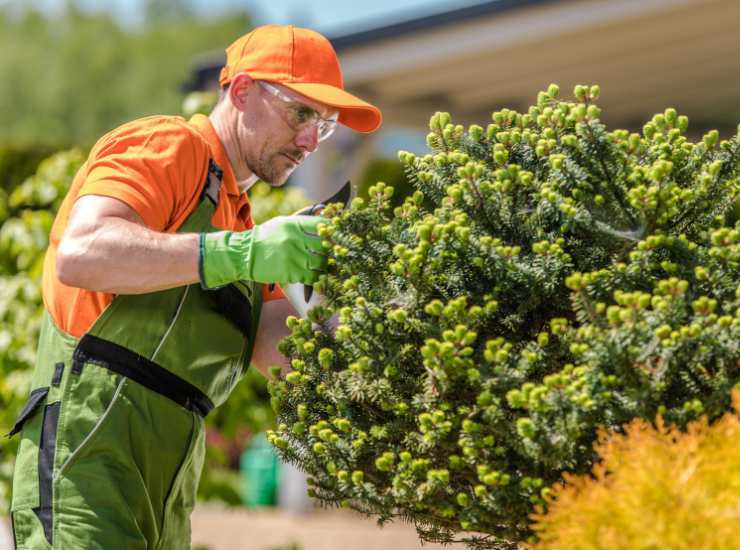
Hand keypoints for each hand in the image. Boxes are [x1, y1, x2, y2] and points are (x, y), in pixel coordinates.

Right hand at [199, 215, 325, 287]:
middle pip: (325, 245)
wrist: (245, 254)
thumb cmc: (266, 237)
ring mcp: (293, 257)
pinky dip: (316, 277)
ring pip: (321, 263)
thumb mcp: (283, 223)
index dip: (332, 231)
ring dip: (325, 265)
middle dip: (331, 250)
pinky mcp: (290, 273)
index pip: (322, 225)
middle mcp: (294, 239)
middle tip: (333, 253)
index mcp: (293, 224)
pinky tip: (315, 275)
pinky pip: (312, 276)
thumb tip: (324, 221)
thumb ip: (303, 223)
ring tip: (324, 265)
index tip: (336, 235)